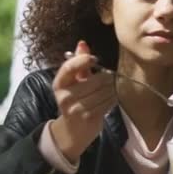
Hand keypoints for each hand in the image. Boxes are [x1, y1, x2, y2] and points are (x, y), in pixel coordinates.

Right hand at [50, 41, 117, 161]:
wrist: (73, 130)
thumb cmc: (76, 100)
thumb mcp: (74, 81)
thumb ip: (78, 62)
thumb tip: (82, 43)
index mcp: (59, 83)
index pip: (69, 67)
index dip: (83, 60)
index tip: (95, 59)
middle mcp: (64, 95)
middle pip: (95, 80)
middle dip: (107, 77)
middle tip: (112, 77)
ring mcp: (76, 107)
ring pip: (104, 91)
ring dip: (112, 88)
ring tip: (112, 88)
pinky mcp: (88, 116)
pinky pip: (108, 102)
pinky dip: (113, 98)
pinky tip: (112, 97)